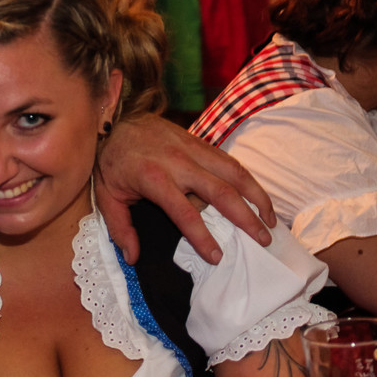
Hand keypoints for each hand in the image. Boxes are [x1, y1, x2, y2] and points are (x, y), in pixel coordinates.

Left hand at [95, 113, 275, 264]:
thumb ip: (120, 228)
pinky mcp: (200, 141)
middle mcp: (178, 162)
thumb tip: (133, 257)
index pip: (184, 213)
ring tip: (270, 220)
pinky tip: (258, 197)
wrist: (114, 119)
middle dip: (245, 218)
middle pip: (221, 192)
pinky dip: (248, 180)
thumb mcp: (106, 196)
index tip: (217, 257)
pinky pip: (230, 161)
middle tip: (262, 241)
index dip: (202, 237)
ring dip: (257, 196)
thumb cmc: (111, 162)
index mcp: (153, 178)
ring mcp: (192, 149)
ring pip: (234, 172)